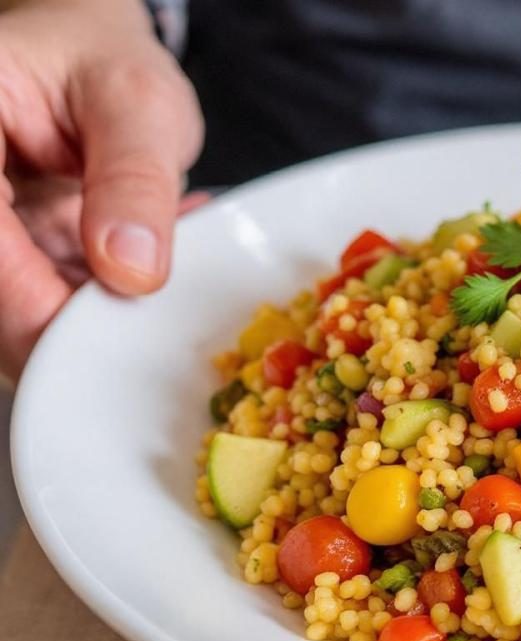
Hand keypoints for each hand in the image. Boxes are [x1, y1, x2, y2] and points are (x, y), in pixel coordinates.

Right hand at [0, 0, 203, 378]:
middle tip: (129, 333)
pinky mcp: (4, 251)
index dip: (27, 298)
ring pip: (8, 306)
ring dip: (78, 316)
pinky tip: (135, 274)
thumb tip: (130, 268)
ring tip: (142, 284)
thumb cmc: (104, 64)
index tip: (85, 334)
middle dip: (54, 322)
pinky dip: (89, 302)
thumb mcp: (140, 103)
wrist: (91, 61)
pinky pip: (35, 300)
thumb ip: (135, 180)